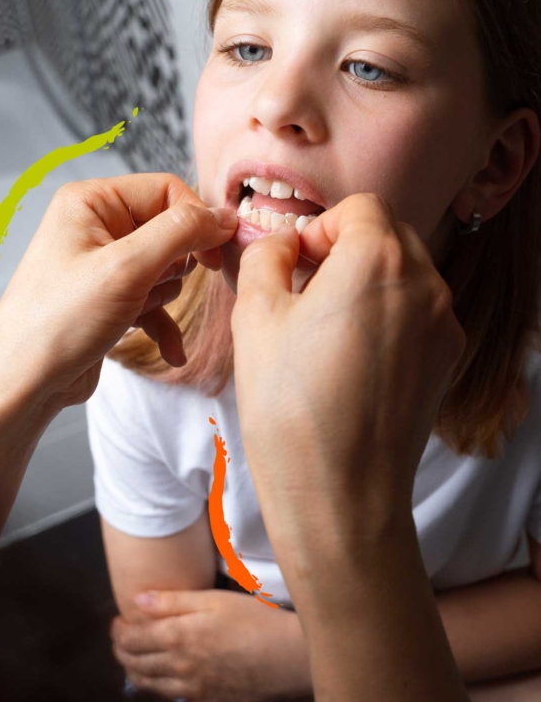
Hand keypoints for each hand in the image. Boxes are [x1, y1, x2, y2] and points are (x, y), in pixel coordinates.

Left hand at [0, 174, 236, 416]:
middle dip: (172, 265)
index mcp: (91, 201)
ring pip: (166, 267)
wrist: (23, 385)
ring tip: (132, 314)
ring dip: (162, 297)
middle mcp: (95, 226)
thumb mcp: (127, 268)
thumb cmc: (57, 323)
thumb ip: (180, 233)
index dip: (196, 220)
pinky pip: (154, 300)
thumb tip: (224, 216)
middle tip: (150, 287)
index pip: (167, 189)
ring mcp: (102, 264)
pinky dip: (163, 323)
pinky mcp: (109, 299)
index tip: (215, 254)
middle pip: (170, 228)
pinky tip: (170, 352)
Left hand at [110, 588, 304, 701]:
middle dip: (121, 653)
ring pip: (151, 690)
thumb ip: (172, 600)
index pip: (130, 640)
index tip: (118, 623)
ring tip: (135, 665)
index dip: (118, 632)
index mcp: (177, 637)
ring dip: (136, 676)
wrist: (289, 656)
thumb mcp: (213, 599)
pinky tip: (167, 692)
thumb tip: (136, 601)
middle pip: (135, 666)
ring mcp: (194, 692)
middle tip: (122, 642)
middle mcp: (180, 668)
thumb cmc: (253, 619)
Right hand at [231, 192, 465, 551]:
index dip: (321, 226)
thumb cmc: (290, 405)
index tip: (296, 262)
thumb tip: (284, 244)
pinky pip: (418, 315)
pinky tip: (351, 360)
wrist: (339, 493)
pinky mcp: (446, 362)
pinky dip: (388, 318)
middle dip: (346, 249)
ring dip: (368, 283)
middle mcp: (424, 284)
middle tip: (304, 289)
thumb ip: (267, 257)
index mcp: (378, 259)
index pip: (361, 207)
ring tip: (325, 328)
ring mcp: (444, 325)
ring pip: (406, 275)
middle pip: (390, 235)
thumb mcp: (254, 315)